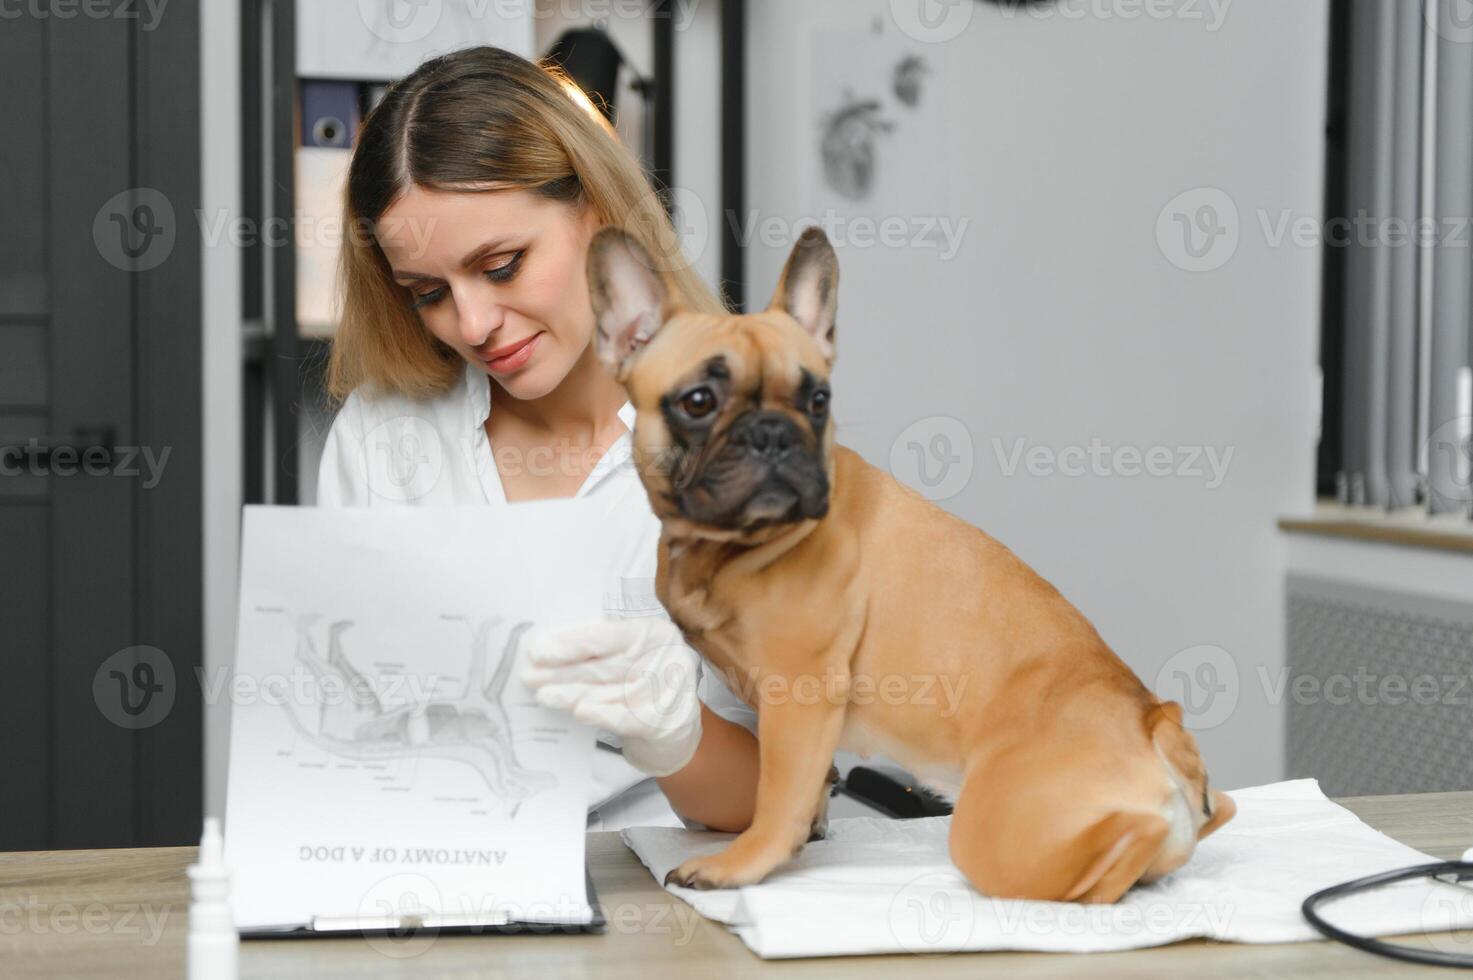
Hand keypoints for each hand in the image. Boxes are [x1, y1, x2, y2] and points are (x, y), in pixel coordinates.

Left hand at [520, 618, 702, 776]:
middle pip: (603, 666)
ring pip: (610, 692)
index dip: (570, 644)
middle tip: (530, 677)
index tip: (538, 651)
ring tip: (545, 696)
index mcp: (653, 633)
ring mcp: (669, 690)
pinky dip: (602, 714)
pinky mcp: (666, 720)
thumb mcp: (627, 658)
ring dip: (573, 694)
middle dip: (563, 672)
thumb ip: (598, 651)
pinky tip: (581, 712)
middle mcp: (666, 657)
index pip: (605, 636)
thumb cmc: (642, 684)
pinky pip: (628, 717)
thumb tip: (550, 646)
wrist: (675, 727)